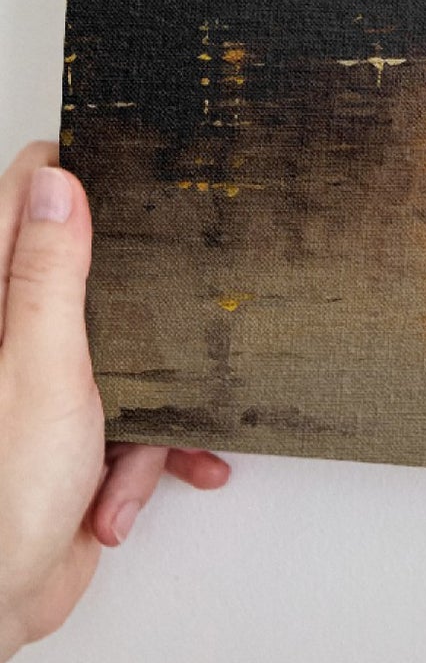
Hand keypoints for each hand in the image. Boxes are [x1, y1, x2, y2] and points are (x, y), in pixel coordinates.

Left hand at [0, 142, 229, 662]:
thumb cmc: (2, 497)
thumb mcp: (41, 368)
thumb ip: (49, 275)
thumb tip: (56, 185)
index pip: (20, 206)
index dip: (68, 180)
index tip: (119, 165)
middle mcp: (13, 344)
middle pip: (86, 279)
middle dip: (142, 308)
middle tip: (171, 300)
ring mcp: (43, 392)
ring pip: (128, 356)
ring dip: (151, 408)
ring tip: (142, 448)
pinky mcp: (72, 438)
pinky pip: (135, 422)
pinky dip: (148, 457)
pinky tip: (133, 490)